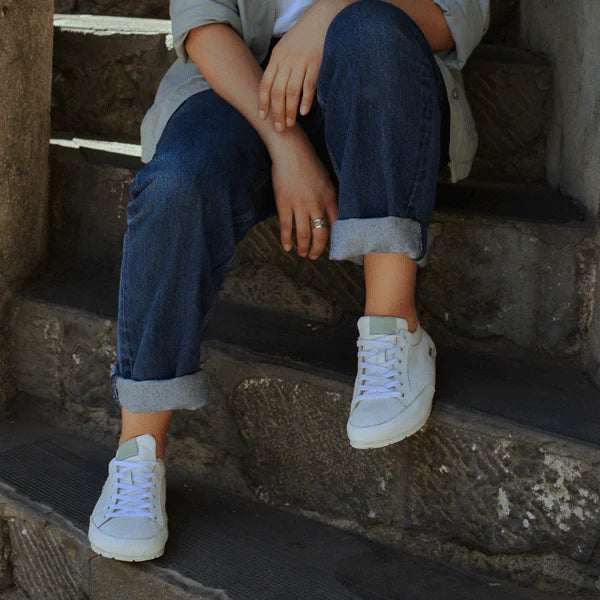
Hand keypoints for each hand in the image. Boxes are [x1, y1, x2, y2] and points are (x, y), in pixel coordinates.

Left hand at [258, 1, 344, 130]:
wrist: (322, 19)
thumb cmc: (302, 38)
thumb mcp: (285, 49)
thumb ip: (278, 68)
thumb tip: (273, 92)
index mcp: (277, 58)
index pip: (265, 84)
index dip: (263, 103)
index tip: (263, 118)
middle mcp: (287, 60)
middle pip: (278, 92)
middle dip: (276, 112)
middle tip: (278, 128)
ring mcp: (302, 62)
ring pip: (292, 92)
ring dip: (289, 111)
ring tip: (290, 124)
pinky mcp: (316, 64)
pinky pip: (309, 86)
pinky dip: (306, 100)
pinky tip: (303, 112)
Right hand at [270, 130, 337, 258]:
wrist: (291, 151)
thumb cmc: (309, 164)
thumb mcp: (327, 181)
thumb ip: (330, 199)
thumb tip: (333, 218)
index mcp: (330, 198)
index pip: (337, 226)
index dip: (338, 241)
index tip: (337, 251)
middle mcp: (317, 204)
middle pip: (321, 235)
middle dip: (318, 249)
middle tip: (315, 256)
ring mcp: (300, 205)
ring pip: (304, 234)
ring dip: (303, 248)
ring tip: (302, 253)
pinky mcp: (284, 204)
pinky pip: (286, 227)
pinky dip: (286, 240)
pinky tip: (287, 247)